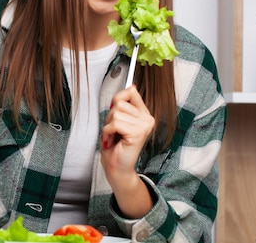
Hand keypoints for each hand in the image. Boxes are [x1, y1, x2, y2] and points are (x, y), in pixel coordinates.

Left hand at [100, 85, 155, 217]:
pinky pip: (115, 123)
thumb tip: (131, 87)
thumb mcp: (117, 120)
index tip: (115, 115)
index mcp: (144, 114)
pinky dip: (108, 132)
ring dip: (108, 126)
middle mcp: (148, 119)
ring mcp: (144, 126)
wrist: (117, 168)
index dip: (117, 100)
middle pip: (119, 102)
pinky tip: (112, 140)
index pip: (130, 92)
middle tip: (114, 131)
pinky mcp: (138, 133)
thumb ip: (123, 104)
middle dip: (110, 117)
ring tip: (114, 137)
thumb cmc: (115, 147)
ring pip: (116, 113)